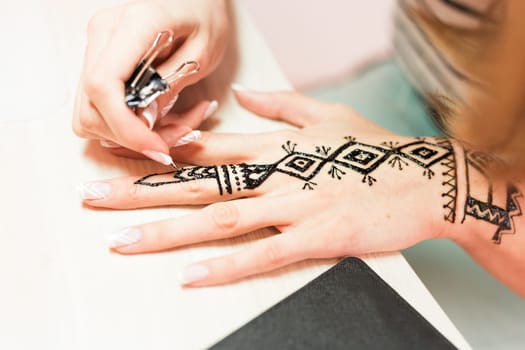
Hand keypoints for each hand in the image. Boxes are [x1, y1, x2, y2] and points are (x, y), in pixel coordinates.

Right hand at [73, 0, 229, 163]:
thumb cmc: (204, 17)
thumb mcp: (202, 52)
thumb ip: (171, 85)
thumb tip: (143, 123)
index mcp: (130, 25)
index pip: (104, 87)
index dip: (127, 128)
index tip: (158, 147)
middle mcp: (101, 35)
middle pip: (91, 109)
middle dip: (133, 136)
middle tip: (179, 135)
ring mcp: (95, 49)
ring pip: (90, 115)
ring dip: (131, 134)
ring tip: (175, 124)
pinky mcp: (98, 64)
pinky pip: (99, 109)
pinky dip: (126, 125)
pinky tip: (158, 116)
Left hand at [81, 90, 451, 285]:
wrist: (424, 179)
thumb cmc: (374, 147)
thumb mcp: (327, 112)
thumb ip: (281, 103)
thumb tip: (244, 92)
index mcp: (275, 144)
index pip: (206, 146)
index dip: (159, 152)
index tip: (119, 157)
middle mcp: (275, 172)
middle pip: (196, 182)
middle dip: (140, 191)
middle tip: (93, 198)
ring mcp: (294, 205)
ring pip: (219, 218)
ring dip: (167, 231)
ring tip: (121, 240)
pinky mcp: (317, 236)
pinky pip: (263, 253)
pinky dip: (226, 265)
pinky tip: (190, 276)